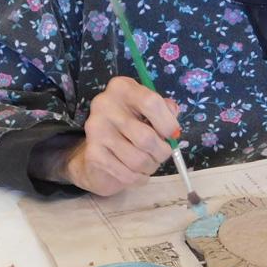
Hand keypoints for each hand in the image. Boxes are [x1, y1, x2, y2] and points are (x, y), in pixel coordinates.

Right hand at [33, 77, 180, 195]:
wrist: (98, 151)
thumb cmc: (131, 125)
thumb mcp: (149, 111)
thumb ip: (165, 112)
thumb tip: (174, 129)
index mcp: (122, 88)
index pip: (150, 102)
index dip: (168, 122)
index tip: (173, 134)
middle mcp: (105, 104)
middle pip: (146, 137)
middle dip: (162, 151)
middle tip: (163, 154)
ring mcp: (96, 129)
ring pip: (138, 159)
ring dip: (151, 166)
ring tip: (150, 163)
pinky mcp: (92, 153)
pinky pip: (126, 173)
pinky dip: (139, 178)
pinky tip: (139, 174)